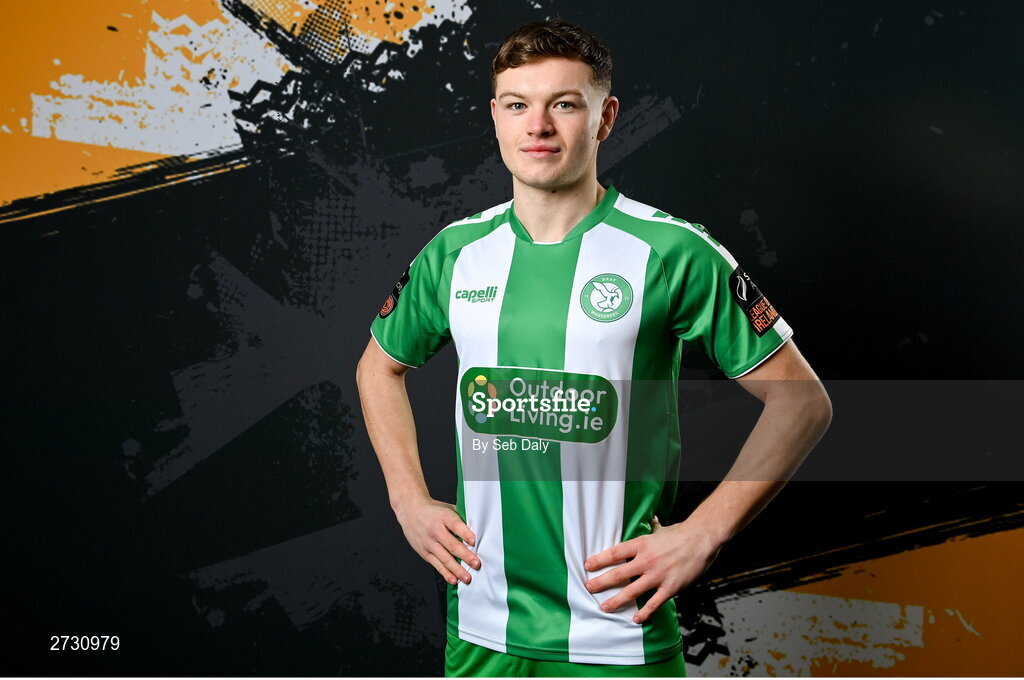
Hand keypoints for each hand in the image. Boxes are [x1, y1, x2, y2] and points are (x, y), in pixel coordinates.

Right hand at [393, 497, 479, 585]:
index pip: (455, 525)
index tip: (474, 541)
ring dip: (457, 569)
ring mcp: (428, 542)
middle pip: (451, 545)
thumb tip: (478, 531)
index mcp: (443, 516)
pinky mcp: (424, 552)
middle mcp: (435, 530)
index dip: (465, 533)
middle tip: (476, 564)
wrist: (410, 511)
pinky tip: (454, 580)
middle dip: (465, 556)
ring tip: (467, 578)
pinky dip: (445, 573)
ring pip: (444, 558)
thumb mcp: (447, 509)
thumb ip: (461, 519)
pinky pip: (436, 564)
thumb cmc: (433, 511)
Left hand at [583, 516, 721, 623]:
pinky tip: (636, 618)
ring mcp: (657, 575)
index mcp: (641, 545)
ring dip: (616, 601)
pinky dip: (644, 613)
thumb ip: (652, 529)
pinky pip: (654, 603)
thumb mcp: (661, 530)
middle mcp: (646, 560)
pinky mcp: (670, 587)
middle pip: (618, 574)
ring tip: (605, 607)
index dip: (599, 560)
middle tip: (589, 588)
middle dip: (601, 582)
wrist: (702, 538)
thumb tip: (650, 520)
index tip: (588, 565)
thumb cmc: (682, 533)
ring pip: (632, 592)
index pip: (614, 553)